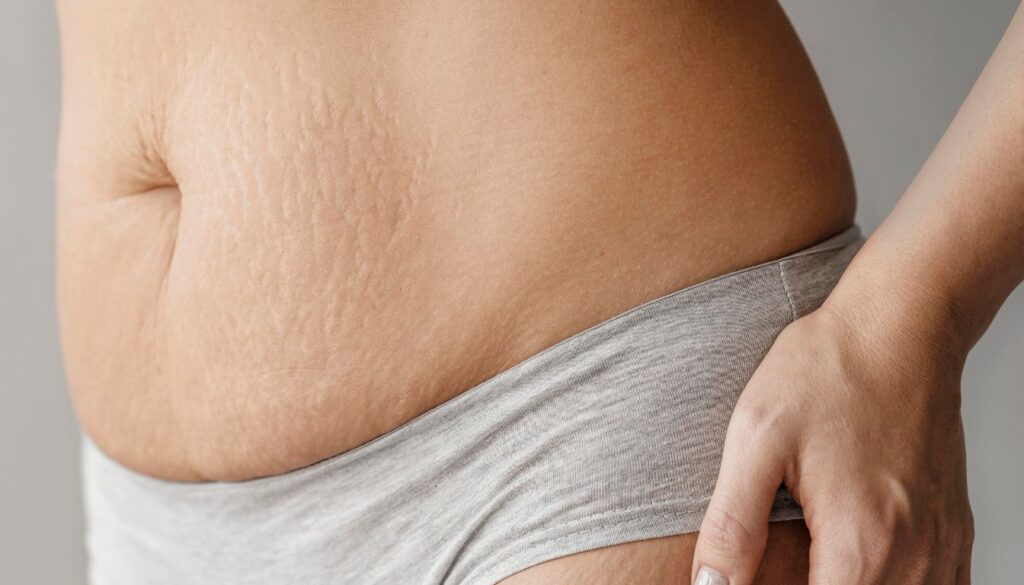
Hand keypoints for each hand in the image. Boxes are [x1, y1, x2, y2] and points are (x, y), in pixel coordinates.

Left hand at [689, 301, 973, 583]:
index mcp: (861, 544)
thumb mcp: (756, 439)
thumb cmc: (831, 370)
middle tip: (775, 565)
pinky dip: (889, 584)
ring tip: (809, 560)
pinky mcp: (952, 532)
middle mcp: (914, 557)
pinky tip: (850, 562)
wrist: (898, 326)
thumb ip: (732, 525)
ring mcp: (941, 547)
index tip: (753, 580)